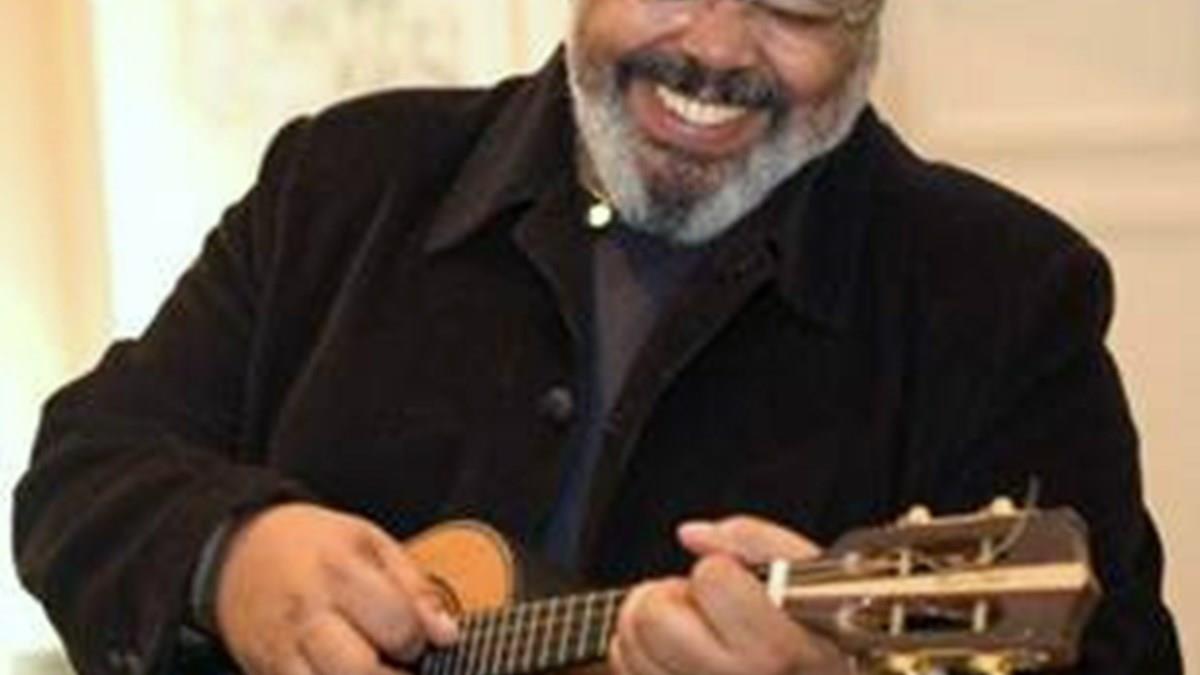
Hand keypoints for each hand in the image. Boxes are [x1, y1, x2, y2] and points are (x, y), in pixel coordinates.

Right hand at [214, 504, 457, 674]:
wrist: (239, 552)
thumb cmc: (313, 546)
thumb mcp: (371, 544)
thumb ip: (414, 587)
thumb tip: (446, 633)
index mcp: (338, 572)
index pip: (396, 624)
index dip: (420, 638)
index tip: (421, 637)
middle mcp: (306, 615)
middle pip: (361, 671)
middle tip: (402, 666)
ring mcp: (281, 652)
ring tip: (378, 670)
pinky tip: (344, 674)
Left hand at [609, 515, 853, 674]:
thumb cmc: (821, 632)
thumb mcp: (813, 578)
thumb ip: (754, 541)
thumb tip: (690, 535)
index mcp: (777, 649)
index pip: (710, 578)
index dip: (721, 571)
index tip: (740, 587)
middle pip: (652, 615)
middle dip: (669, 596)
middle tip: (699, 605)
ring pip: (628, 643)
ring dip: (650, 625)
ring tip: (691, 631)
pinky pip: (623, 668)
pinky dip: (638, 652)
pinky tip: (675, 654)